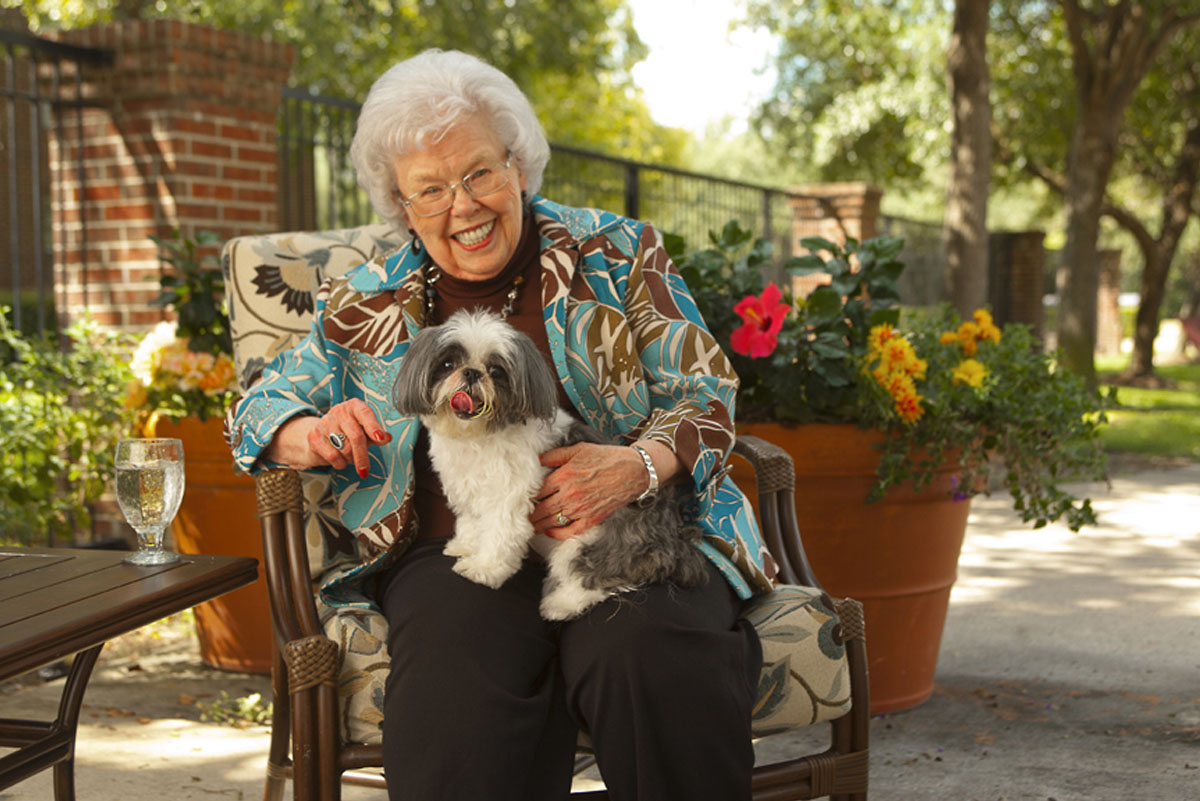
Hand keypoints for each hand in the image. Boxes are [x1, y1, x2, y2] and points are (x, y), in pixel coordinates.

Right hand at [266, 399, 391, 476]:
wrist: (320, 437)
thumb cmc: (348, 432)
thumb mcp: (365, 432)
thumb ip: (377, 435)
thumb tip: (387, 437)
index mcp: (355, 406)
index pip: (366, 414)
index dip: (374, 427)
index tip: (380, 438)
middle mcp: (339, 411)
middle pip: (356, 436)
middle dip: (362, 456)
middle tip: (365, 471)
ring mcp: (325, 422)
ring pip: (345, 449)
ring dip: (350, 459)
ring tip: (349, 455)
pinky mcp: (314, 436)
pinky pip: (333, 456)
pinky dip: (339, 463)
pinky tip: (339, 459)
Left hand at [531, 443, 654, 539]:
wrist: (633, 470)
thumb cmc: (607, 458)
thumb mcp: (579, 450)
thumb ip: (555, 456)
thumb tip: (537, 459)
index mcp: (565, 476)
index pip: (537, 491)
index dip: (527, 497)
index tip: (521, 500)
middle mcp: (570, 494)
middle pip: (542, 509)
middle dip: (529, 515)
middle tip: (520, 518)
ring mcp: (581, 509)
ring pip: (552, 522)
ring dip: (538, 526)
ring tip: (530, 527)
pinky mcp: (592, 519)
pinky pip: (570, 531)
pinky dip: (557, 534)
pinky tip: (550, 531)